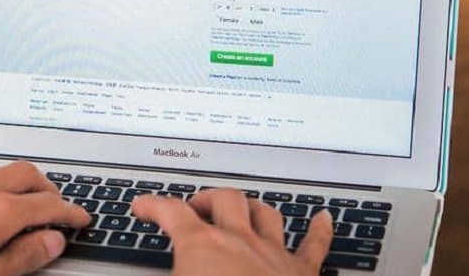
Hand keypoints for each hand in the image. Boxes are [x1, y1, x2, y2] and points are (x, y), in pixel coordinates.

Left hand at [0, 162, 89, 275]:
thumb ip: (26, 256)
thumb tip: (53, 241)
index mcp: (2, 211)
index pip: (50, 206)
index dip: (71, 212)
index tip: (82, 219)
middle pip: (29, 175)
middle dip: (49, 188)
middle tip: (57, 206)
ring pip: (0, 168)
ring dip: (20, 179)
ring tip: (24, 197)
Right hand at [132, 189, 333, 275]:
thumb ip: (159, 275)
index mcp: (202, 247)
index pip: (171, 211)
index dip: (152, 205)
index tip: (143, 206)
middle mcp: (239, 242)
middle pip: (222, 200)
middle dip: (204, 200)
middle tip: (192, 209)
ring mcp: (273, 255)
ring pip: (264, 213)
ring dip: (248, 207)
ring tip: (239, 208)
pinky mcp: (302, 274)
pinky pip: (315, 245)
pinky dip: (320, 229)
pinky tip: (324, 218)